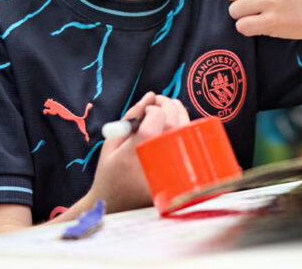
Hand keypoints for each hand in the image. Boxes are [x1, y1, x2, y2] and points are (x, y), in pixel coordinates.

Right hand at [87, 92, 189, 212]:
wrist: (117, 206)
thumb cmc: (111, 173)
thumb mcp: (111, 144)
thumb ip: (130, 118)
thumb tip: (150, 96)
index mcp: (133, 155)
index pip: (156, 120)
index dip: (153, 108)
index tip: (146, 109)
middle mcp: (156, 163)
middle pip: (174, 123)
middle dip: (168, 105)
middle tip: (158, 102)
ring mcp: (170, 173)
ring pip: (186, 133)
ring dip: (179, 114)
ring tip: (166, 110)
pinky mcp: (179, 179)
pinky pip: (190, 147)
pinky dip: (185, 130)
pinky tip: (174, 125)